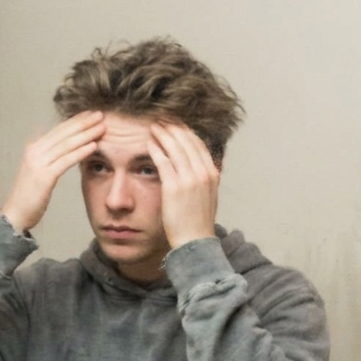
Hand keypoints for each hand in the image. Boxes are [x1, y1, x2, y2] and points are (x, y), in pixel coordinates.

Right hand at [0, 111, 106, 232]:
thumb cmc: (29, 196)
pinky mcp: (43, 176)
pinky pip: (65, 161)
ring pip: (66, 144)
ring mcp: (38, 163)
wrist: (15, 214)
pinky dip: (80, 152)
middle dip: (83, 123)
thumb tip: (63, 147)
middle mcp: (35, 152)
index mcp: (34, 148)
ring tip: (101, 128)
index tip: (91, 114)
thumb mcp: (38, 171)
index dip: (75, 120)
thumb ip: (49, 157)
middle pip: (63, 133)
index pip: (58, 129)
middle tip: (100, 115)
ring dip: (86, 134)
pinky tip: (93, 146)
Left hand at [147, 122, 219, 247]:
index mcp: (212, 173)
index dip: (186, 131)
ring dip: (163, 134)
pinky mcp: (174, 187)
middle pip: (187, 141)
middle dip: (173, 127)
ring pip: (175, 148)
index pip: (198, 144)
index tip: (176, 123)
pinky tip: (149, 143)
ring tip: (153, 126)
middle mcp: (203, 173)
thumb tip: (201, 166)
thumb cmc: (197, 221)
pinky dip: (156, 150)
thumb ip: (205, 178)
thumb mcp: (208, 196)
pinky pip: (163, 162)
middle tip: (162, 118)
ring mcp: (189, 179)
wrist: (195, 241)